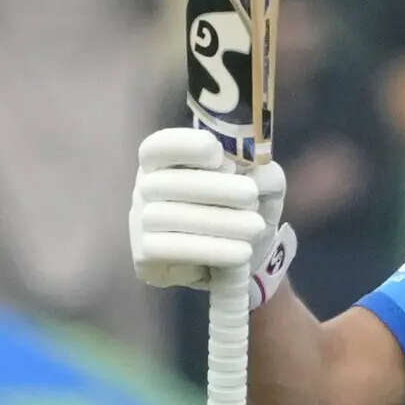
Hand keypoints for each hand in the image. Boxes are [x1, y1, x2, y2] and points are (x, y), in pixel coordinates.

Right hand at [130, 128, 283, 290]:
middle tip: (251, 195)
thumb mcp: (264, 185)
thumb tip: (252, 176)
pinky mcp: (145, 258)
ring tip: (255, 227)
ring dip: (217, 221)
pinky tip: (242, 252)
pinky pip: (168, 251)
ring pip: (166, 217)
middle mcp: (146, 189)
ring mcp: (140, 223)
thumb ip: (261, 172)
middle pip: (165, 184)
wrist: (244, 257)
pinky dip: (210, 249)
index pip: (157, 147)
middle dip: (213, 187)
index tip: (216, 152)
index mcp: (168, 162)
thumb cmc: (247, 209)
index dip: (182, 146)